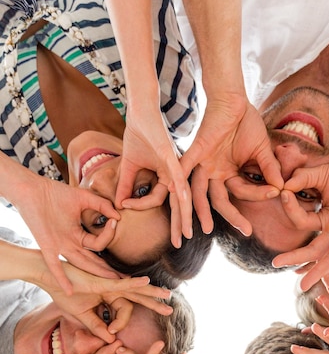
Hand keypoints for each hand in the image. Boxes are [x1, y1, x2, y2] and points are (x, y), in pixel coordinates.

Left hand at [19, 176, 120, 291]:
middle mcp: (71, 245)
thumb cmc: (56, 193)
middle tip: (125, 278)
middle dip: (108, 271)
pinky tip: (70, 290)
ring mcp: (60, 247)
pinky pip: (56, 265)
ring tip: (111, 283)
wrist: (32, 190)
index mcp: (78, 236)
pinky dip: (62, 278)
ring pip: (81, 264)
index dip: (109, 234)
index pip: (99, 243)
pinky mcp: (48, 246)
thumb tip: (118, 216)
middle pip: (93, 262)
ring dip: (96, 274)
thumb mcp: (84, 198)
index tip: (115, 221)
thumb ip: (102, 205)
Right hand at [38, 261, 171, 341]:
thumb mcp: (83, 315)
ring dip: (152, 292)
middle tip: (170, 311)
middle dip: (154, 303)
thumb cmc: (65, 293)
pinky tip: (146, 280)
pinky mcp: (103, 281)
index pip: (124, 310)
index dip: (121, 323)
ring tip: (168, 295)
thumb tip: (110, 340)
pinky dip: (134, 282)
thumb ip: (96, 327)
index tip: (111, 332)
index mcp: (109, 296)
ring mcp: (109, 283)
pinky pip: (122, 283)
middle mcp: (113, 288)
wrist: (50, 277)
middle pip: (138, 296)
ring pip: (135, 289)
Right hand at [115, 107, 192, 247]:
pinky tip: (183, 204)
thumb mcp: (129, 165)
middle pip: (178, 205)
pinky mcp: (173, 158)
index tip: (123, 205)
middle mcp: (174, 174)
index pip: (155, 200)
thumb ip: (125, 184)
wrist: (141, 110)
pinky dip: (180, 192)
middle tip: (179, 244)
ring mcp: (176, 166)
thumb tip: (118, 204)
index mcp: (166, 176)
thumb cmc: (137, 133)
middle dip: (178, 225)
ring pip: (182, 197)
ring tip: (185, 234)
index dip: (139, 205)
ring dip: (183, 217)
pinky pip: (179, 178)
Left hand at [181, 94, 282, 236]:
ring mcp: (203, 163)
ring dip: (200, 212)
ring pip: (198, 193)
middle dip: (232, 216)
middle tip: (246, 231)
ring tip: (205, 230)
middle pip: (219, 200)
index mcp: (229, 173)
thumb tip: (282, 187)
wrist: (234, 99)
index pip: (242, 191)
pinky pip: (183, 171)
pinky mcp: (194, 152)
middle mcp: (214, 172)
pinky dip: (179, 185)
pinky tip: (178, 199)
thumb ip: (270, 169)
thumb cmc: (247, 122)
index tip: (276, 192)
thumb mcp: (262, 150)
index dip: (259, 194)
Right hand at [272, 152, 328, 289]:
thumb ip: (302, 179)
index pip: (303, 222)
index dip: (291, 210)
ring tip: (303, 287)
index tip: (283, 195)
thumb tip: (283, 186)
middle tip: (275, 265)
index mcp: (327, 219)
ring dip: (319, 272)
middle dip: (296, 259)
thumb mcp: (322, 175)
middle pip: (314, 250)